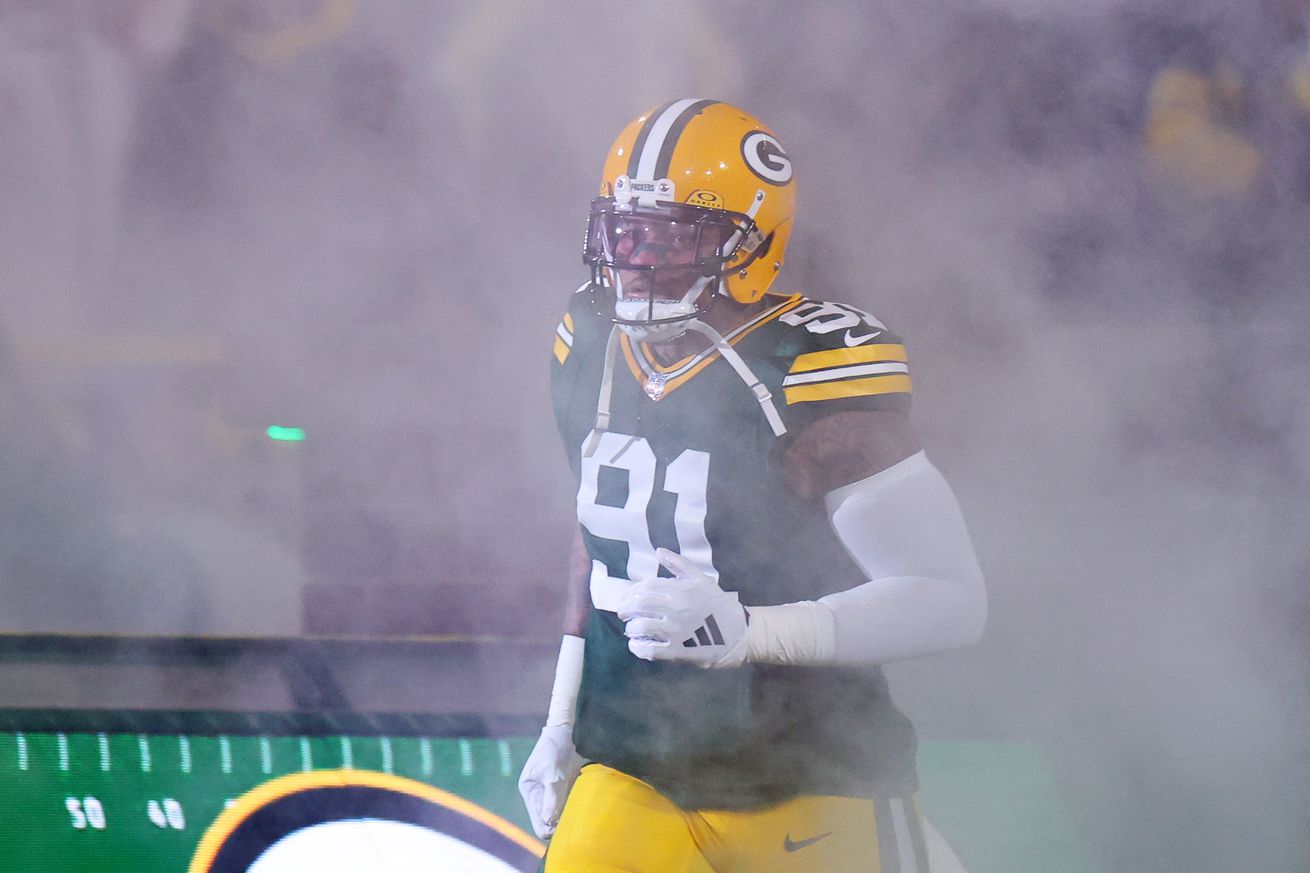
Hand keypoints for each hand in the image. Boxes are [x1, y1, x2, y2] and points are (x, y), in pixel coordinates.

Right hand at [517, 723, 582, 839]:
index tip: (564, 822)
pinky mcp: (565, 786)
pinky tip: (581, 801)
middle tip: (573, 816)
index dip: (550, 827)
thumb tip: (549, 822)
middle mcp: (539, 794)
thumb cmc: (555, 749)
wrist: (568, 730)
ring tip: (578, 807)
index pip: (538, 822)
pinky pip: (569, 803)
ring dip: (569, 813)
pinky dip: (575, 805)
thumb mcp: (552, 774)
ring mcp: (552, 791)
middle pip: (549, 821)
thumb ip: (551, 798)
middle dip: (560, 822)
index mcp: (529, 791)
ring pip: (560, 814)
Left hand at [617, 548, 748, 667]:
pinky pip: (651, 650)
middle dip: (626, 610)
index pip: (645, 587)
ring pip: (641, 627)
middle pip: (639, 606)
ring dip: (632, 630)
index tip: (627, 599)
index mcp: (680, 589)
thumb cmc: (719, 605)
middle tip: (624, 615)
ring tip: (632, 631)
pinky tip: (637, 646)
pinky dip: (638, 648)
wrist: (740, 632)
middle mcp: (676, 608)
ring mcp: (677, 630)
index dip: (631, 593)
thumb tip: (659, 551)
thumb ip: (679, 564)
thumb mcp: (702, 579)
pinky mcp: (678, 651)